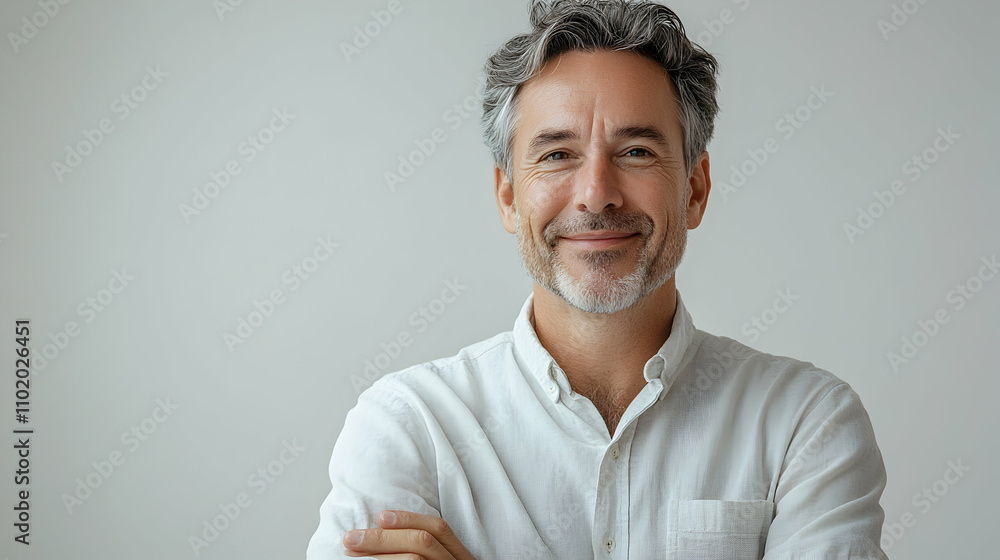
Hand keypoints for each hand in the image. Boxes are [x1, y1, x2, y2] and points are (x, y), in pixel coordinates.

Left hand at [343, 509, 475, 558]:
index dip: (409, 519)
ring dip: (380, 555)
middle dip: (384, 538)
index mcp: (460, 558)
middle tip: (351, 539)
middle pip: (423, 543)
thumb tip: (381, 531)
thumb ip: (421, 553)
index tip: (380, 516)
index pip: (438, 529)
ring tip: (352, 555)